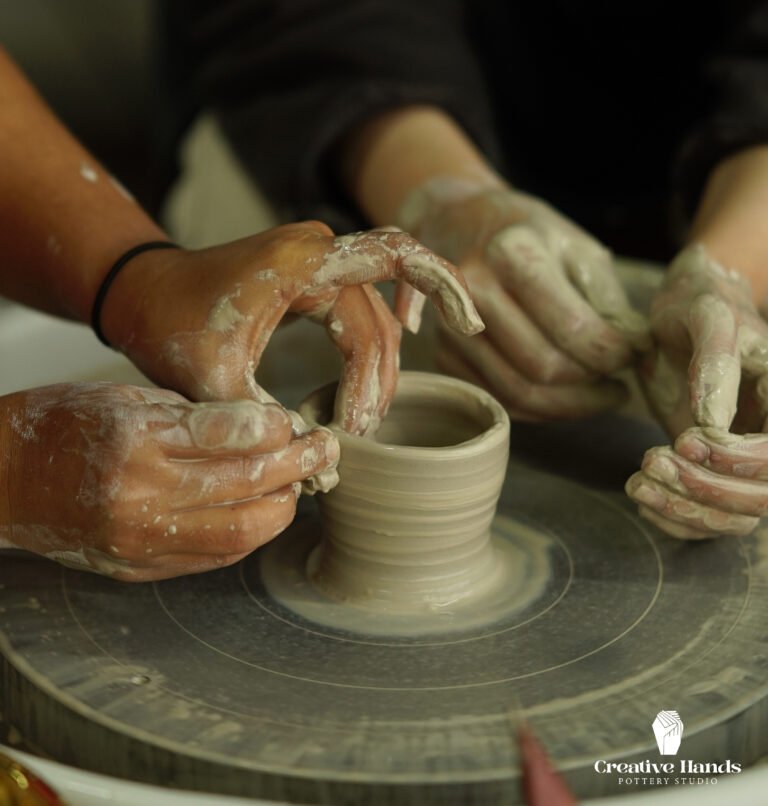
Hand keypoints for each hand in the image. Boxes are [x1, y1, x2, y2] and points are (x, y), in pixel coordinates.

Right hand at [0, 383, 338, 580]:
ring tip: (298, 484)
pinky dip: (250, 534)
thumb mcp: (125, 397)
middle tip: (324, 450)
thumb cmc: (61, 426)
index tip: (294, 421)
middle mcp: (140, 494)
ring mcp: (140, 540)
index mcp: (136, 439)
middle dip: (298, 466)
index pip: (232, 435)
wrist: (2, 481)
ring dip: (283, 506)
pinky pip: (215, 556)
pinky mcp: (140, 568)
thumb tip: (262, 428)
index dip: (276, 428)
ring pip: (242, 530)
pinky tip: (264, 512)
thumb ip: (193, 414)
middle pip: (247, 484)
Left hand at [103, 221, 481, 434]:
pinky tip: (408, 338)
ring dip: (376, 371)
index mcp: (301, 261)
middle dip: (377, 381)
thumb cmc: (172, 326)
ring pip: (374, 318)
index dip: (442, 286)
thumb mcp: (214, 382)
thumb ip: (268, 423)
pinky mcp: (313, 276)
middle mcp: (317, 250)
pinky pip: (365, 300)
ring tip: (359, 420)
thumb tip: (320, 465)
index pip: (394, 258)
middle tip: (356, 435)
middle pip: (380, 318)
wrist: (143, 294)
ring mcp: (317, 260)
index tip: (471, 327)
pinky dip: (384, 328)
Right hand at [398, 179, 648, 419]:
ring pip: (519, 393)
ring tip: (599, 394)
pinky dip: (539, 408)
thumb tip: (638, 352)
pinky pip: (499, 399)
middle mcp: (472, 291)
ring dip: (569, 405)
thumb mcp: (577, 247)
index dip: (613, 353)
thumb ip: (607, 300)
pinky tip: (565, 395)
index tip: (635, 355)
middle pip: (543, 367)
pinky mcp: (443, 354)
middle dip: (591, 385)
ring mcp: (451, 327)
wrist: (458, 226)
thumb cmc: (528, 236)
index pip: (571, 327)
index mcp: (512, 253)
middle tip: (618, 382)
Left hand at [627, 245, 767, 538]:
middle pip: (761, 497)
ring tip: (636, 483)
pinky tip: (642, 495)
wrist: (682, 315)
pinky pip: (708, 518)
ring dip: (684, 510)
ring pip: (735, 517)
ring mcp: (746, 460)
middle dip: (704, 489)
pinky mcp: (716, 472)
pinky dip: (674, 517)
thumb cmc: (698, 305)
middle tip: (649, 461)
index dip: (737, 459)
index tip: (684, 440)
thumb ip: (714, 362)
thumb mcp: (706, 315)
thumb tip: (712, 423)